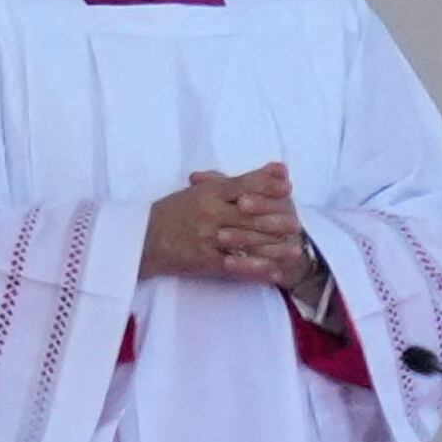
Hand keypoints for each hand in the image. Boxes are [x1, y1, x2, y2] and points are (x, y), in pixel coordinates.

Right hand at [139, 164, 310, 285]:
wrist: (144, 238)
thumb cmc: (176, 211)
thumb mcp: (201, 191)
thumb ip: (233, 181)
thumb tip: (272, 168)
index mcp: (209, 193)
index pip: (242, 185)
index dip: (266, 184)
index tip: (288, 185)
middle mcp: (209, 213)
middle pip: (247, 215)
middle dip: (275, 220)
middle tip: (297, 224)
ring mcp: (207, 238)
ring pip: (245, 242)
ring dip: (271, 248)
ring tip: (293, 251)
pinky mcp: (205, 261)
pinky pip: (234, 266)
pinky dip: (255, 270)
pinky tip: (272, 272)